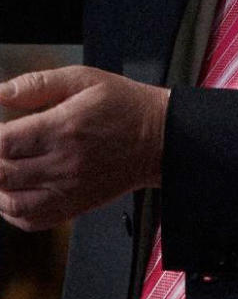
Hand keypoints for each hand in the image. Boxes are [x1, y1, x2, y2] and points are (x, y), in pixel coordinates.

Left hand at [0, 65, 168, 231]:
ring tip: (4, 168)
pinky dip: (10, 209)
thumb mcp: (86, 79)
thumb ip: (39, 83)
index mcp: (64, 128)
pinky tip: (13, 190)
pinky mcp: (74, 206)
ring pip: (8, 200)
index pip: (3, 142)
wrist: (162, 138)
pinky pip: (28, 219)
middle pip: (0, 173)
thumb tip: (1, 91)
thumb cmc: (126, 106)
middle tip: (1, 146)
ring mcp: (68, 189)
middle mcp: (64, 163)